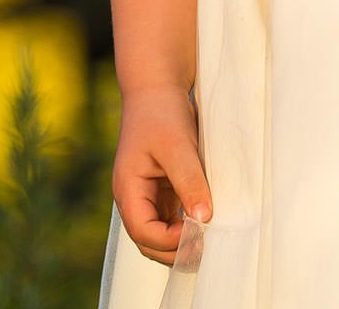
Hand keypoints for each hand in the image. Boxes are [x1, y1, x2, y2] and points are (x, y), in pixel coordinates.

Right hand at [111, 84, 211, 265]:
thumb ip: (189, 183)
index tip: (199, 230)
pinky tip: (206, 223)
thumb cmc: (161, 113)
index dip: (170, 241)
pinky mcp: (161, 192)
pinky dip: (187, 228)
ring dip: (182, 243)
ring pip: (161, 236)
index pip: (143, 233)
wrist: (157, 89)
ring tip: (210, 238)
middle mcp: (134, 199)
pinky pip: (172, 221)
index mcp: (128, 190)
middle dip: (176, 250)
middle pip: (149, 243)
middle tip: (209, 243)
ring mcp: (147, 197)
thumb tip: (203, 219)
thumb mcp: (177, 147)